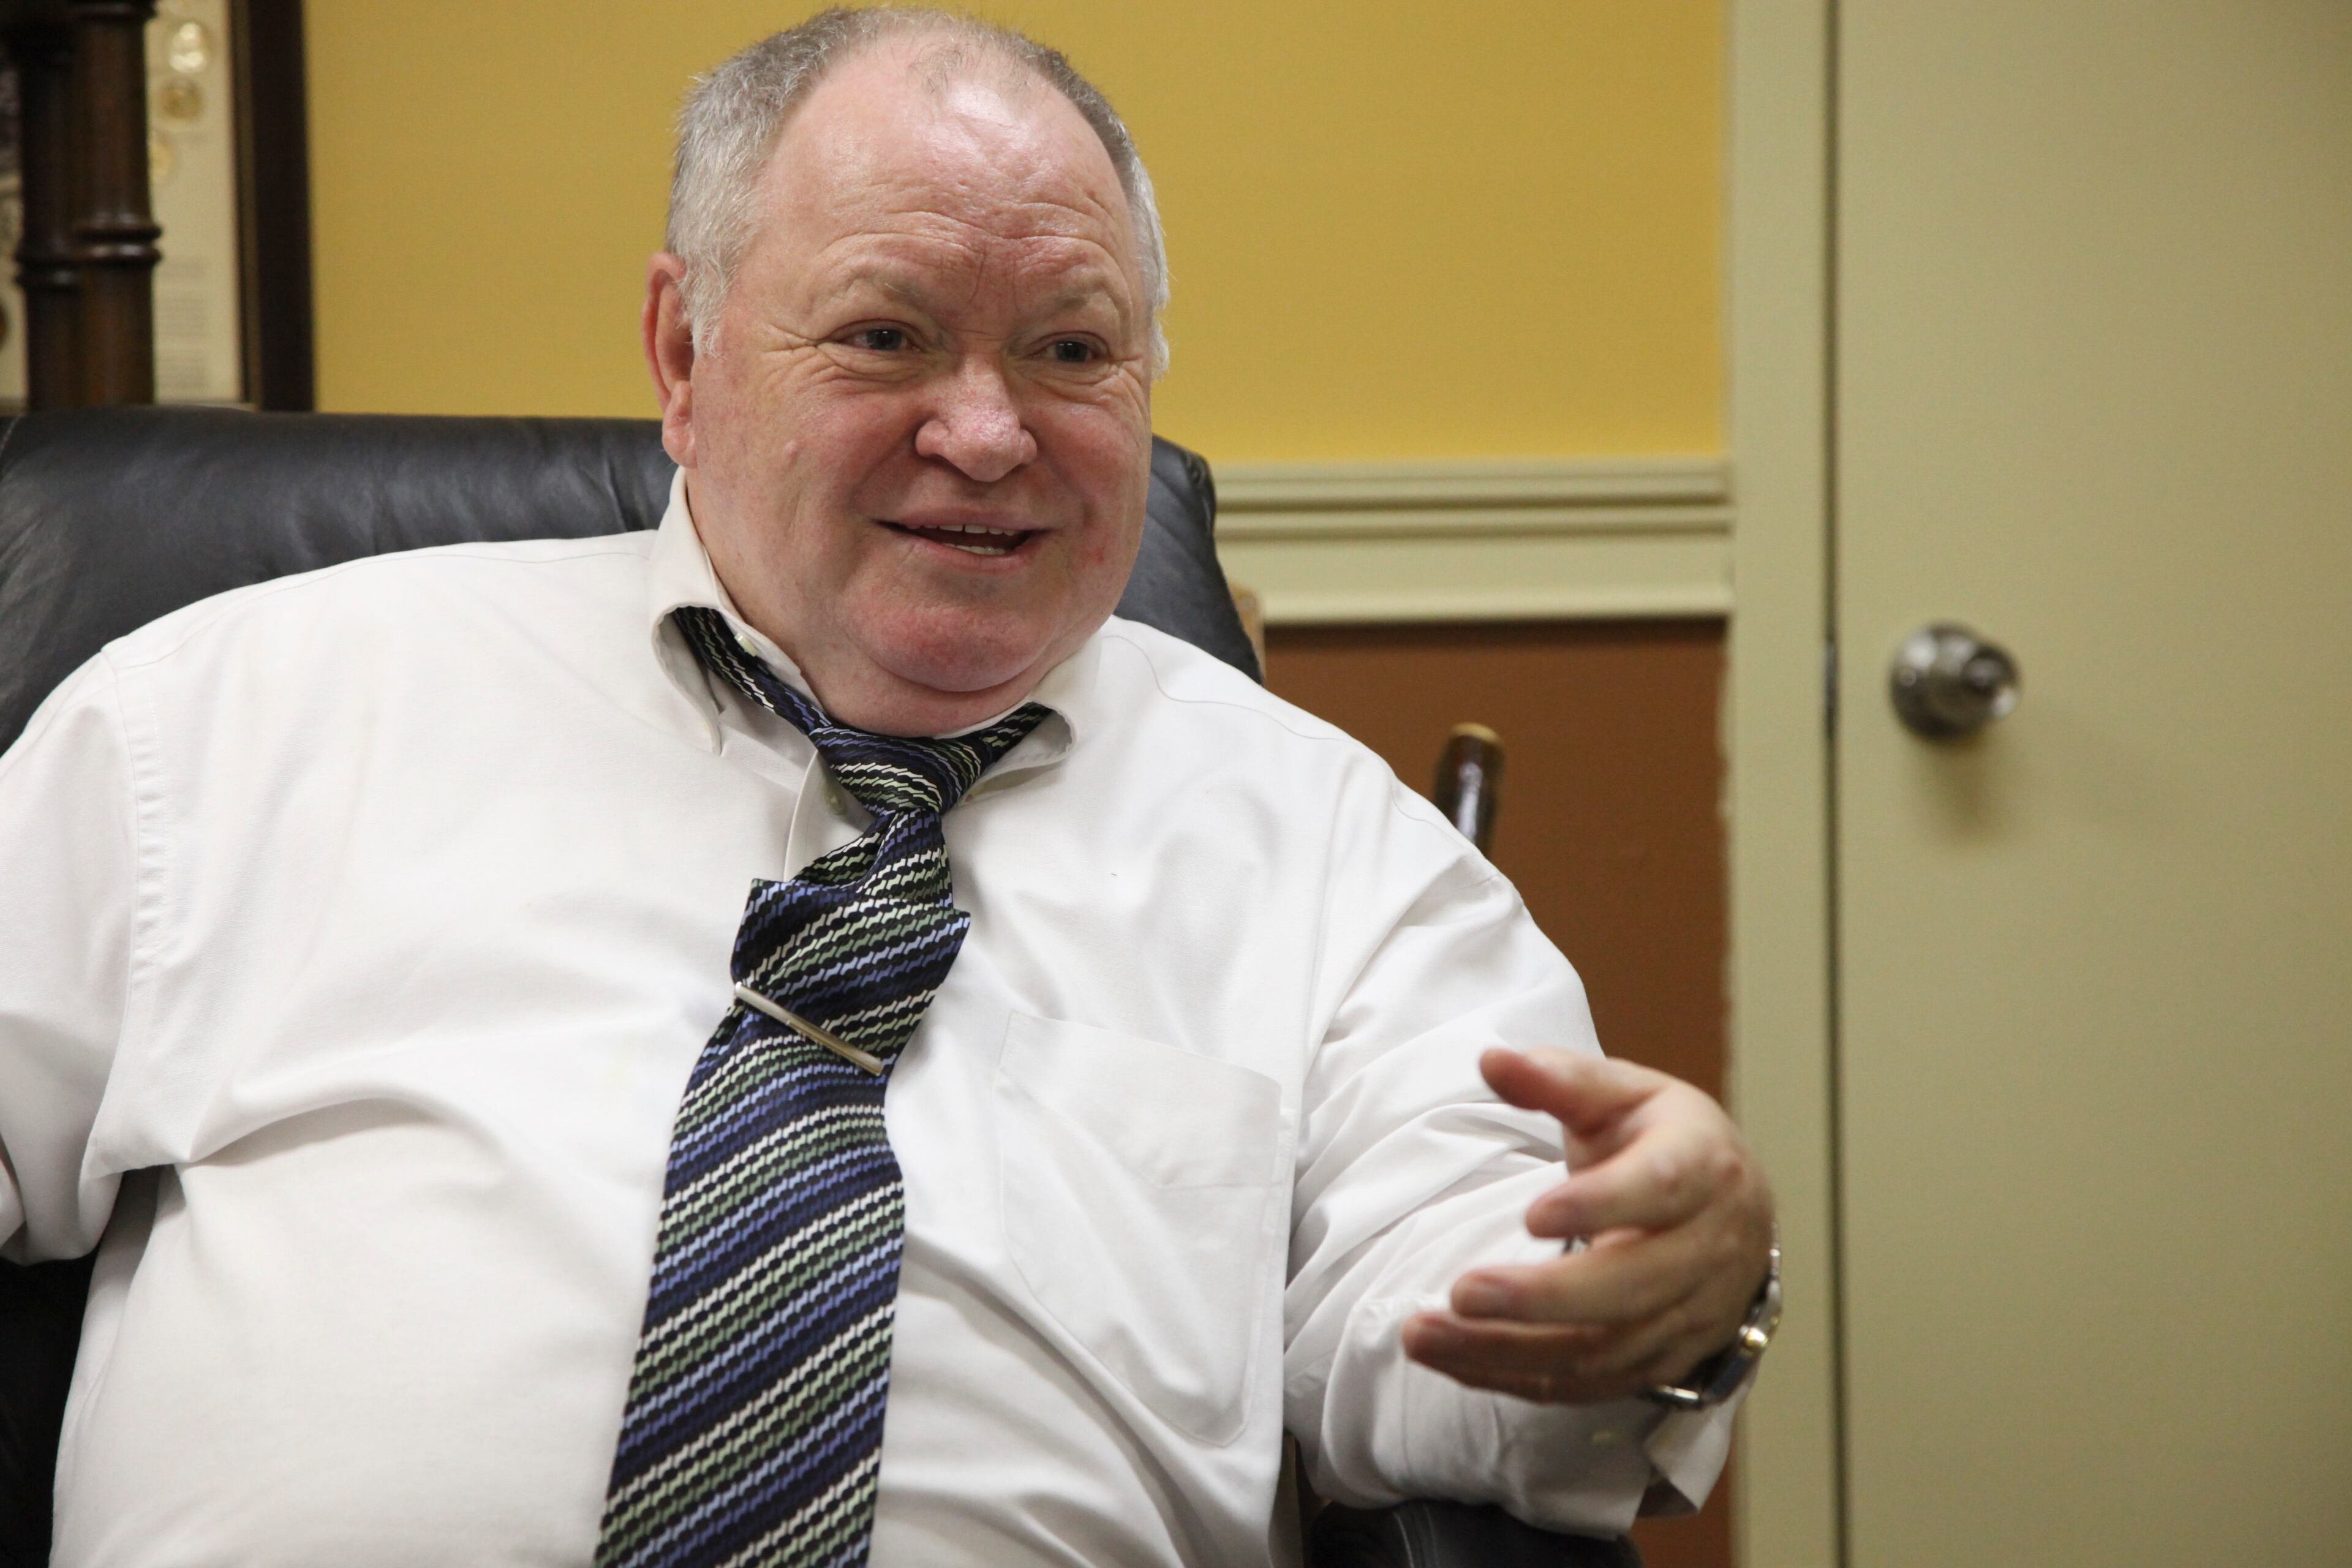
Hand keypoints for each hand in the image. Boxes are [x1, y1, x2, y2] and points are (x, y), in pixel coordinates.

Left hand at [1401, 1047, 1774, 1404]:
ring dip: (1509, 1350)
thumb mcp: (1621, 1093)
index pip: (1660, 1189)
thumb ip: (1557, 1078)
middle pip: (1630, 1287)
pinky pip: (1591, 1385)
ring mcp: (1692, 1315)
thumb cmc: (1663, 1140)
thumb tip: (1491, 1060)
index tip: (1529, 1216)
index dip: (1601, 1205)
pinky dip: (1520, 1379)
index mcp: (1704, 1166)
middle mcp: (1709, 1248)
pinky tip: (1457, 1362)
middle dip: (1541, 1299)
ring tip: (1426, 1334)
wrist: (1733, 1210)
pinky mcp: (1664, 1361)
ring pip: (1604, 1348)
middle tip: (1461, 1292)